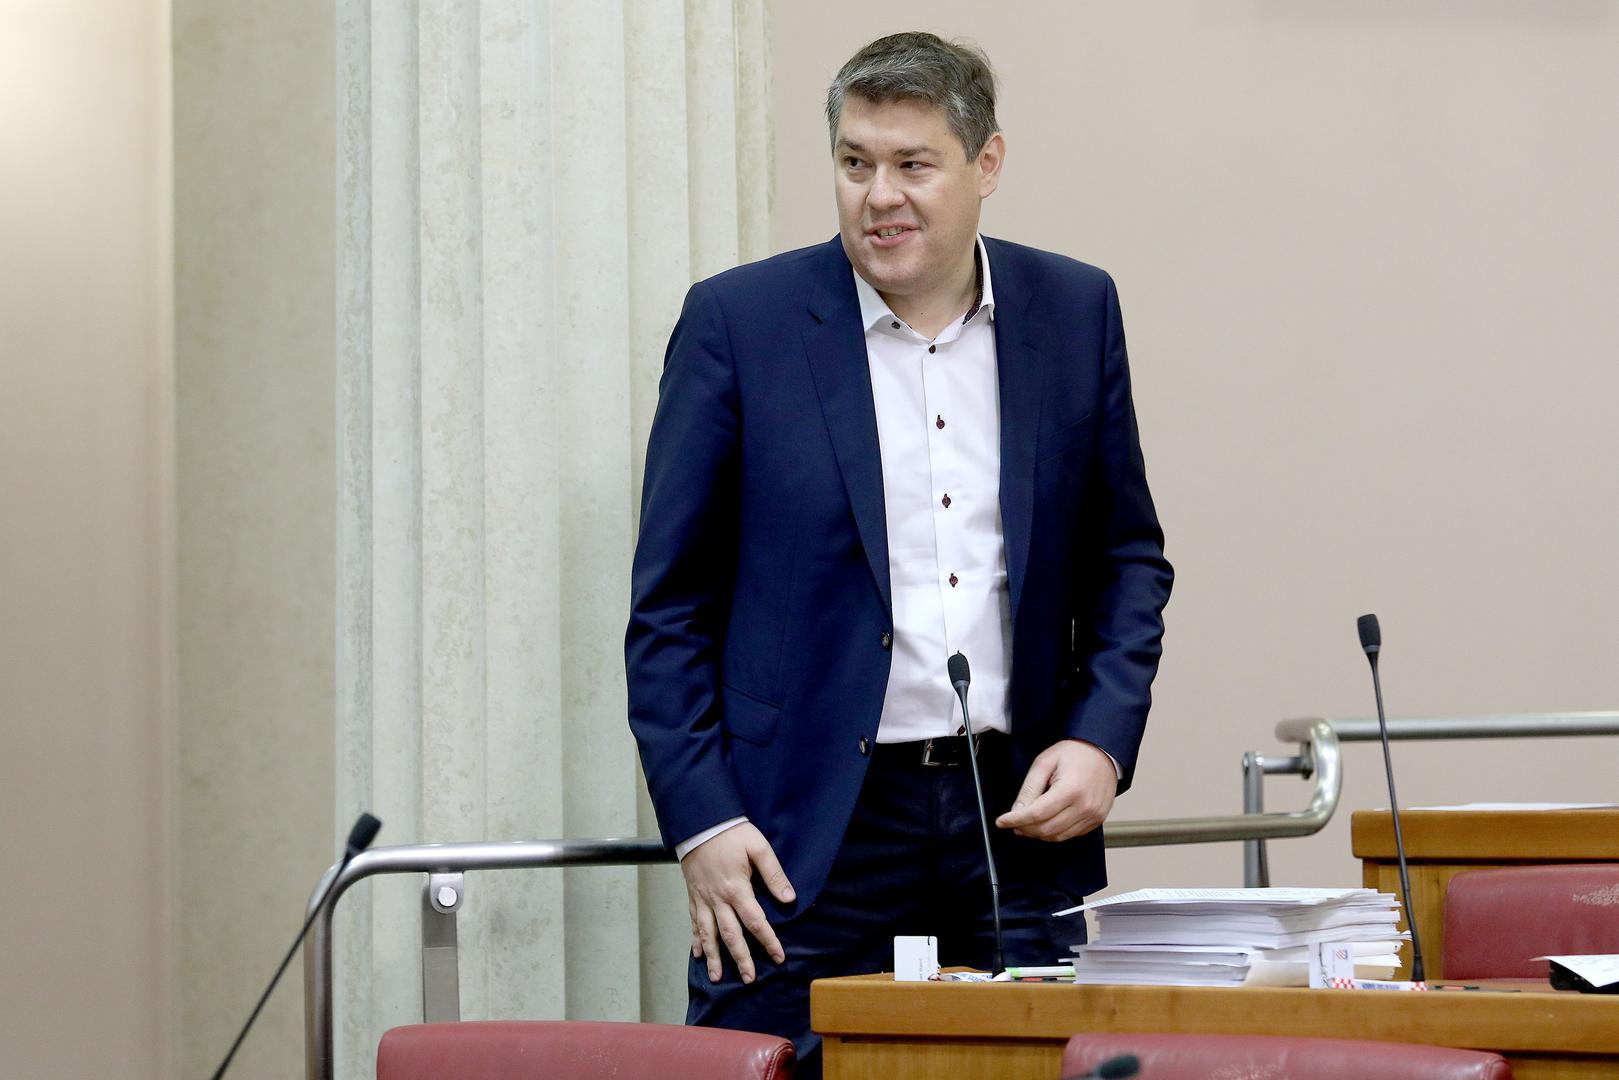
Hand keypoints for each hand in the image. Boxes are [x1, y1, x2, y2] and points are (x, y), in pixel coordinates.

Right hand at [681, 822, 795, 983]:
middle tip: (749, 979)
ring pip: (708, 934)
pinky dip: (696, 940)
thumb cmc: (731, 833)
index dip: (768, 941)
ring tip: (716, 977)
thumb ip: (774, 874)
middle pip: (730, 935)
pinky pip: (694, 922)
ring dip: (714, 957)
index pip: (755, 922)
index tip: (778, 957)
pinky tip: (698, 954)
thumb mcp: (758, 847)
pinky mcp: (693, 895)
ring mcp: (703, 899)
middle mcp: (718, 899)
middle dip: (741, 959)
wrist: (700, 823)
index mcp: (737, 889)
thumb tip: (789, 899)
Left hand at [995, 739, 1116, 841]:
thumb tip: (1016, 811)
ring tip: (1026, 824)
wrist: (1103, 752)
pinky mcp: (1097, 820)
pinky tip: (1045, 823)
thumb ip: (1030, 788)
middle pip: (1046, 829)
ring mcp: (1093, 815)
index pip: (1036, 814)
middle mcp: (1085, 806)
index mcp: (1071, 789)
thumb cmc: (1075, 753)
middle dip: (1024, 828)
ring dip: (1038, 833)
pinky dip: (1054, 833)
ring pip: (1057, 836)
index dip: (1015, 820)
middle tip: (1012, 823)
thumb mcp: (1045, 762)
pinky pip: (1070, 834)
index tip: (1001, 821)